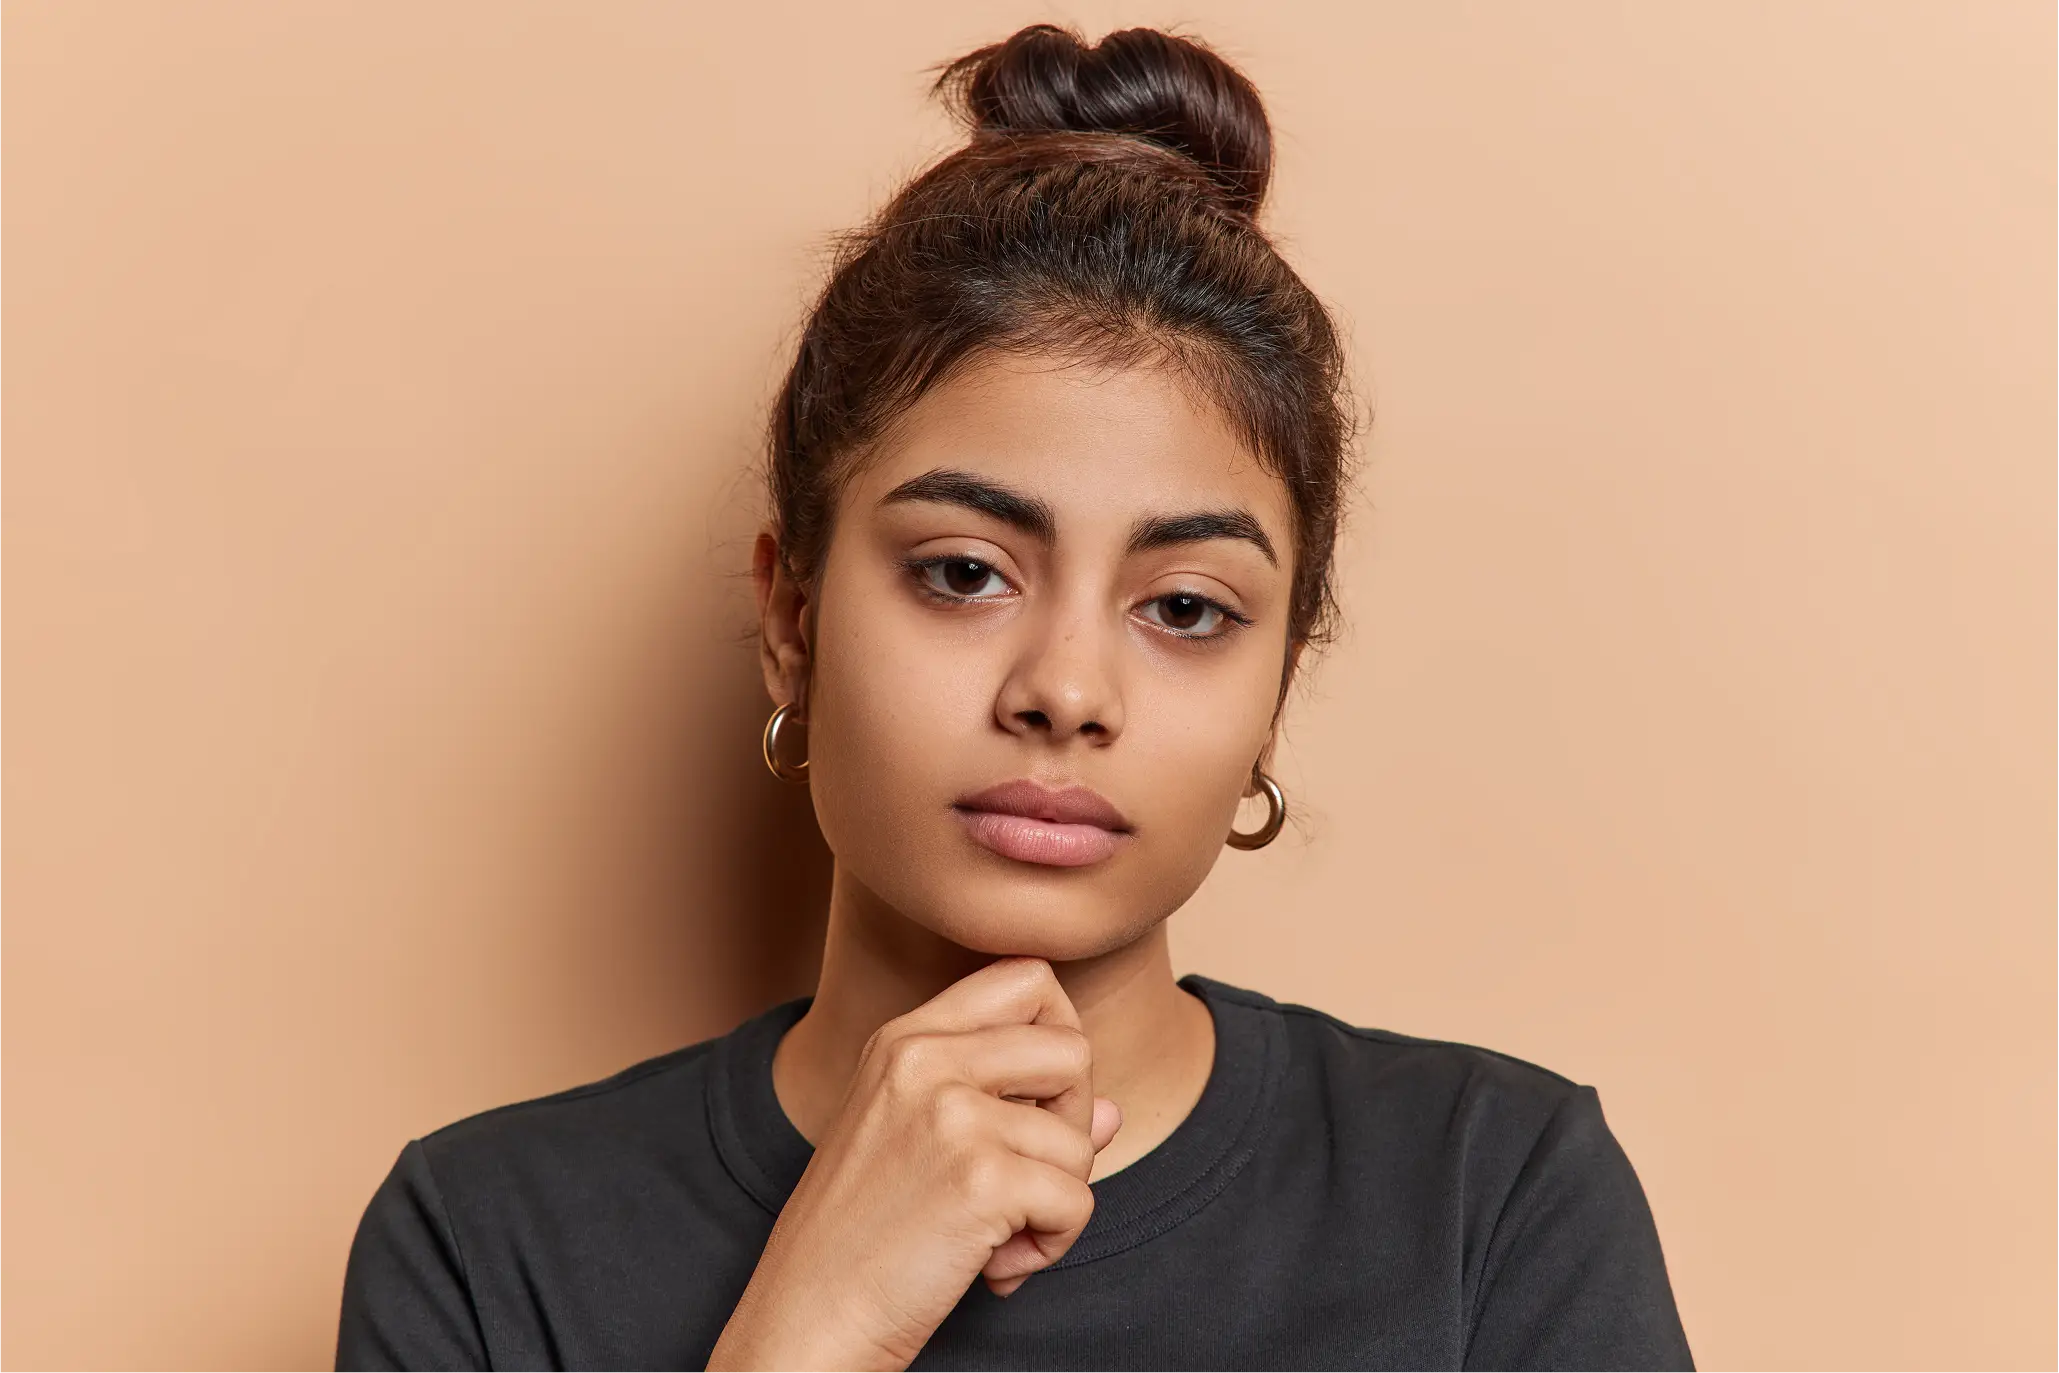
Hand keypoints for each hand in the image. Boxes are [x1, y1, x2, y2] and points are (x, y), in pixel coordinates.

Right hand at [706, 957, 1122, 1372]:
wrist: (806, 1318)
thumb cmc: (861, 1239)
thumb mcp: (919, 1144)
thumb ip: (1011, 1109)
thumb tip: (1109, 1114)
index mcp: (904, 1038)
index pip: (1026, 977)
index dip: (1059, 1033)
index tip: (1038, 1101)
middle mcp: (925, 1058)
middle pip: (1072, 1046)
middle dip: (1073, 1120)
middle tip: (1028, 1174)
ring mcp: (952, 1113)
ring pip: (1083, 1139)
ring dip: (1058, 1201)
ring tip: (999, 1237)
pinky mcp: (981, 1179)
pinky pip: (1077, 1202)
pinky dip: (1053, 1244)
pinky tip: (997, 1268)